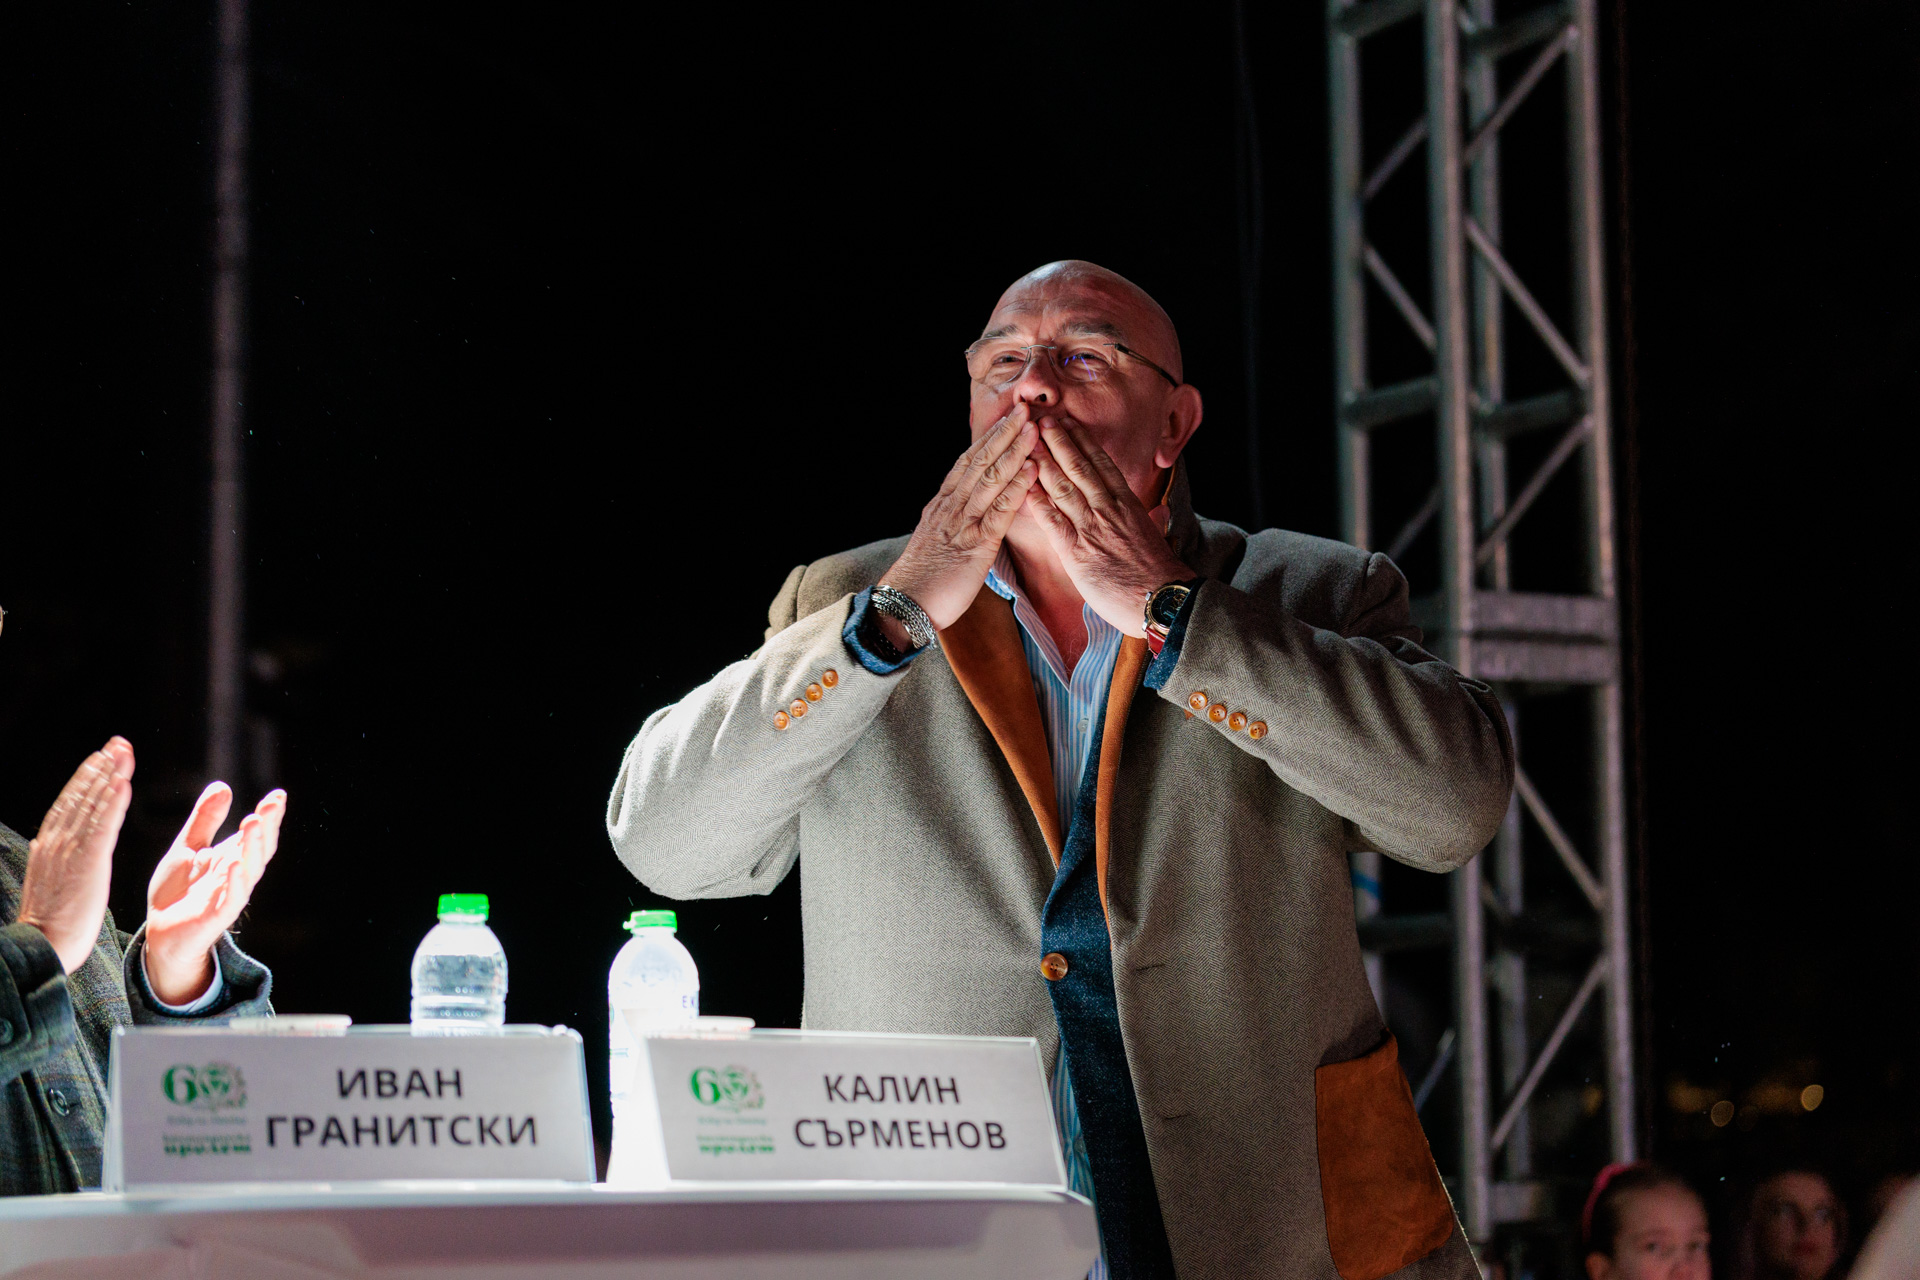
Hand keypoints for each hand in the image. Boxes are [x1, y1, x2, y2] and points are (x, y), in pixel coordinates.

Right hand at [17, 739, 135, 973]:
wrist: (43, 946)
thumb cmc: (53, 922)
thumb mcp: (53, 880)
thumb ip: (57, 858)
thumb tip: (55, 844)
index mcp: (50, 846)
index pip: (70, 803)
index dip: (86, 778)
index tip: (102, 757)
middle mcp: (57, 842)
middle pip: (81, 796)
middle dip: (100, 767)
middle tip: (118, 742)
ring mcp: (70, 850)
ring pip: (92, 804)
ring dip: (109, 775)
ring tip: (123, 752)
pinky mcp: (86, 862)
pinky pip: (102, 826)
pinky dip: (112, 803)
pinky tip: (123, 783)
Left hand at [143, 782, 286, 1005]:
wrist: (159, 934)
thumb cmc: (177, 892)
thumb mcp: (188, 847)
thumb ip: (206, 820)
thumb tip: (223, 786)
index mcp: (232, 858)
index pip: (257, 835)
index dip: (269, 816)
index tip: (278, 795)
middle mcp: (236, 876)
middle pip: (258, 849)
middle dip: (266, 827)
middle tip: (270, 805)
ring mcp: (228, 896)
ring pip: (248, 871)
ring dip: (252, 848)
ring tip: (253, 823)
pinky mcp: (215, 917)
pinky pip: (230, 900)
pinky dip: (234, 883)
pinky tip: (233, 864)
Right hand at [880, 404, 1041, 630]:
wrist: (904, 605)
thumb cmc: (922, 580)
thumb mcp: (936, 540)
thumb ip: (952, 521)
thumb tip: (967, 511)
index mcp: (943, 504)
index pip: (968, 462)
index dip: (989, 439)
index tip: (1006, 419)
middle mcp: (951, 505)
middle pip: (980, 460)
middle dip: (1003, 433)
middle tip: (1023, 408)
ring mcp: (962, 522)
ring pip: (991, 478)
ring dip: (1014, 451)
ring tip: (1033, 428)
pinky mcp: (975, 544)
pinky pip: (999, 510)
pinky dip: (1017, 487)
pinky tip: (1032, 470)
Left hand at [1027, 419, 1192, 636]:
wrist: (1163, 599)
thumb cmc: (1161, 574)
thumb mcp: (1158, 538)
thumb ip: (1153, 521)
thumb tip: (1159, 513)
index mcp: (1128, 504)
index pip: (1102, 465)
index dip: (1083, 442)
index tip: (1070, 424)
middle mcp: (1108, 510)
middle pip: (1079, 468)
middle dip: (1059, 442)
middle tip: (1043, 421)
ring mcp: (1091, 528)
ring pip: (1063, 487)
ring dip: (1043, 462)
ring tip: (1028, 442)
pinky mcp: (1076, 552)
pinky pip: (1051, 520)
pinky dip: (1037, 501)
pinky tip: (1023, 484)